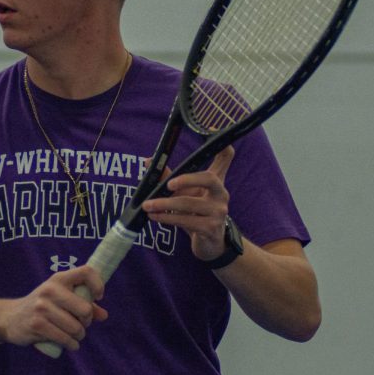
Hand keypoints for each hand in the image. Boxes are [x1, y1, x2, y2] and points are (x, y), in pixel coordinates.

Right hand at [0, 266, 107, 351]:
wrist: (9, 317)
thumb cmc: (41, 307)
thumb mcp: (59, 298)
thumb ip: (82, 304)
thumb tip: (104, 316)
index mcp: (58, 279)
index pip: (86, 272)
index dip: (98, 284)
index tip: (98, 297)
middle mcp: (50, 290)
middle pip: (85, 308)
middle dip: (87, 321)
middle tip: (81, 324)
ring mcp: (42, 308)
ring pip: (76, 328)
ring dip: (79, 336)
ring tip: (74, 336)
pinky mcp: (37, 325)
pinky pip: (64, 339)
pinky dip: (71, 344)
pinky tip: (70, 344)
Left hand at [141, 146, 234, 261]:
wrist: (211, 245)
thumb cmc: (197, 215)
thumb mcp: (186, 195)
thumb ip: (170, 178)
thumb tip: (149, 161)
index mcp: (216, 182)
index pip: (225, 158)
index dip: (221, 145)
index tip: (211, 129)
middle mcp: (221, 195)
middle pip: (210, 179)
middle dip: (187, 179)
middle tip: (168, 183)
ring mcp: (218, 213)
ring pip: (191, 204)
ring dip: (165, 204)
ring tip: (148, 205)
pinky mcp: (211, 229)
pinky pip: (187, 221)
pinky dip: (168, 218)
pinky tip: (156, 216)